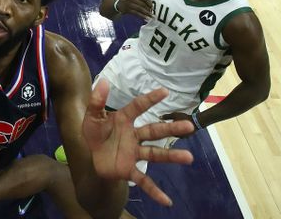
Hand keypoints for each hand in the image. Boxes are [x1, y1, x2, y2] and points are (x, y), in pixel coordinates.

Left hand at [82, 80, 193, 206]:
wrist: (92, 157)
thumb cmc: (96, 134)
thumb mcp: (91, 117)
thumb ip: (96, 101)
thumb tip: (103, 80)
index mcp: (124, 120)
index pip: (138, 107)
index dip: (150, 99)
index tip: (165, 91)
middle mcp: (134, 136)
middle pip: (154, 131)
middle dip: (171, 129)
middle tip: (189, 126)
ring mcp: (133, 153)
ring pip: (154, 154)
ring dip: (170, 156)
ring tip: (188, 158)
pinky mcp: (129, 169)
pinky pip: (143, 181)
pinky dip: (154, 191)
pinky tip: (167, 201)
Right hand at [115, 0, 153, 19]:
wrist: (116, 3)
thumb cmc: (127, 0)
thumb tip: (151, 3)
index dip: (150, 3)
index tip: (153, 7)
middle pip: (143, 4)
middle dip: (149, 9)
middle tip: (153, 13)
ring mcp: (128, 3)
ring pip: (140, 9)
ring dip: (146, 13)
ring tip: (151, 16)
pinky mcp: (126, 9)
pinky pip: (136, 13)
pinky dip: (141, 16)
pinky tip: (145, 18)